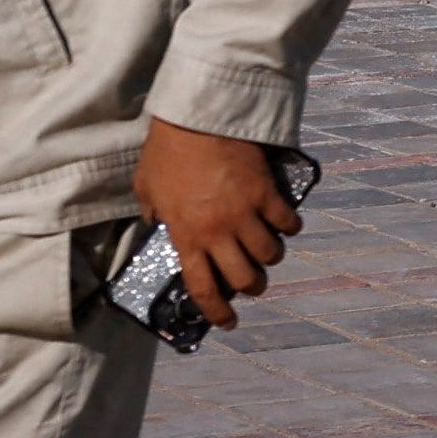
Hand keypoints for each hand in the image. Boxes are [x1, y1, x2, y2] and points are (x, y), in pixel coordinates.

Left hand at [134, 121, 301, 328]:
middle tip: (251, 282)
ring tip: (267, 250)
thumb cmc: (167, 152)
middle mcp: (219, 233)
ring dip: (270, 257)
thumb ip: (154, 214)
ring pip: (270, 254)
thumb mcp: (147, 189)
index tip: (227, 321)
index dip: (218, 312)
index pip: (204, 288)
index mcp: (187, 237)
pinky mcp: (267, 192)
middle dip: (252, 287)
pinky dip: (289, 227)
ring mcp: (246, 213)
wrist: (196, 116)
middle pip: (245, 278)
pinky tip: (286, 223)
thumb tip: (158, 225)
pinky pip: (287, 222)